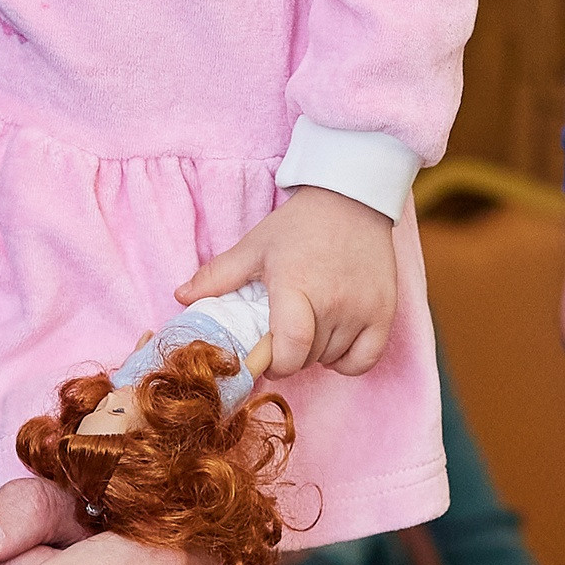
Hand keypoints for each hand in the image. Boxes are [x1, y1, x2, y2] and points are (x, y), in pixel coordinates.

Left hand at [179, 187, 396, 374]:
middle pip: (306, 357)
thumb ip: (218, 275)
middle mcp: (334, 300)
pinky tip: (333, 341)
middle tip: (281, 333)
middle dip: (288, 355)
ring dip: (315, 354)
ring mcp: (363, 308)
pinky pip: (364, 361)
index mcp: (296, 284)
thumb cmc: (299, 225)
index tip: (263, 357)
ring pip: (332, 359)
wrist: (352, 201)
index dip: (273, 364)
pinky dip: (348, 360)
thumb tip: (179, 297)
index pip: (289, 347)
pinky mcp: (385, 312)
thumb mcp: (255, 246)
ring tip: (307, 327)